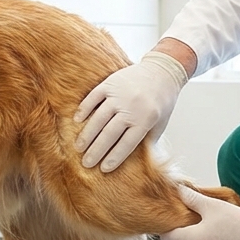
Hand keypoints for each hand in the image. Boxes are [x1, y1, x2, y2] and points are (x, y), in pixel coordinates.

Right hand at [74, 51, 187, 171]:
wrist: (162, 71)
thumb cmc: (162, 102)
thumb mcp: (161, 123)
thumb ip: (149, 142)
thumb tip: (138, 164)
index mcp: (146, 119)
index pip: (127, 144)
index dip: (114, 157)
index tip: (104, 169)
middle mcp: (131, 107)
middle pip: (109, 134)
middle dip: (96, 151)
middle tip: (86, 163)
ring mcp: (119, 94)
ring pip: (98, 118)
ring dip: (87, 134)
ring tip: (78, 148)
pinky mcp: (110, 83)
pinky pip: (93, 98)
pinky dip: (84, 109)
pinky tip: (76, 121)